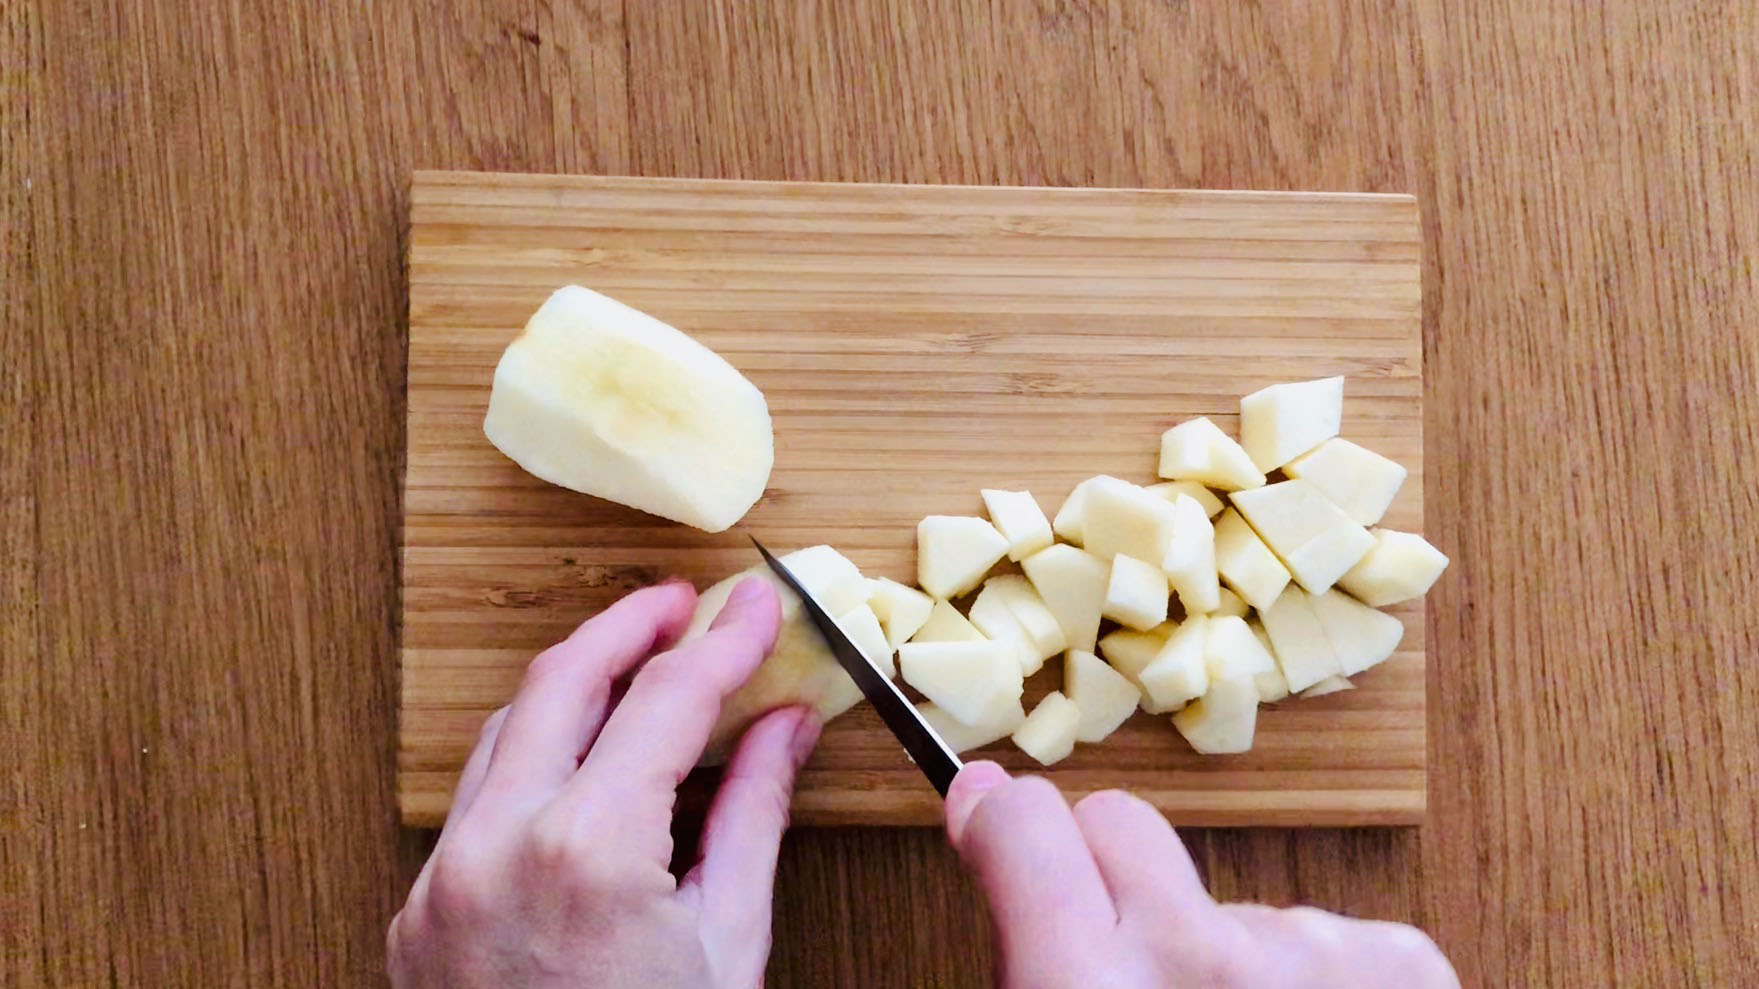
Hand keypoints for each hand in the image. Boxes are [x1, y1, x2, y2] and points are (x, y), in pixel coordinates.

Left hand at [388, 578, 818, 987]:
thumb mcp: (727, 943)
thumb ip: (752, 814)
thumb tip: (782, 727)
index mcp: (586, 853)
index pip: (665, 701)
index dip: (723, 643)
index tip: (755, 608)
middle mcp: (496, 851)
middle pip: (561, 681)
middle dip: (630, 628)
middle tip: (686, 607)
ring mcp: (443, 883)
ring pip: (504, 731)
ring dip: (574, 686)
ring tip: (641, 674)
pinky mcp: (418, 914)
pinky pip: (475, 800)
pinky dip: (533, 760)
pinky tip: (585, 763)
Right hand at [945, 762, 1457, 988]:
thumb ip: (1030, 963)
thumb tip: (987, 810)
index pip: (1024, 824)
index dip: (1002, 825)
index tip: (993, 828)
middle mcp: (1199, 958)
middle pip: (1120, 824)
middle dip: (1105, 878)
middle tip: (1117, 963)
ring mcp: (1310, 953)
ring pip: (1223, 901)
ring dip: (1219, 960)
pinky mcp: (1401, 963)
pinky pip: (1318, 933)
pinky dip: (1307, 985)